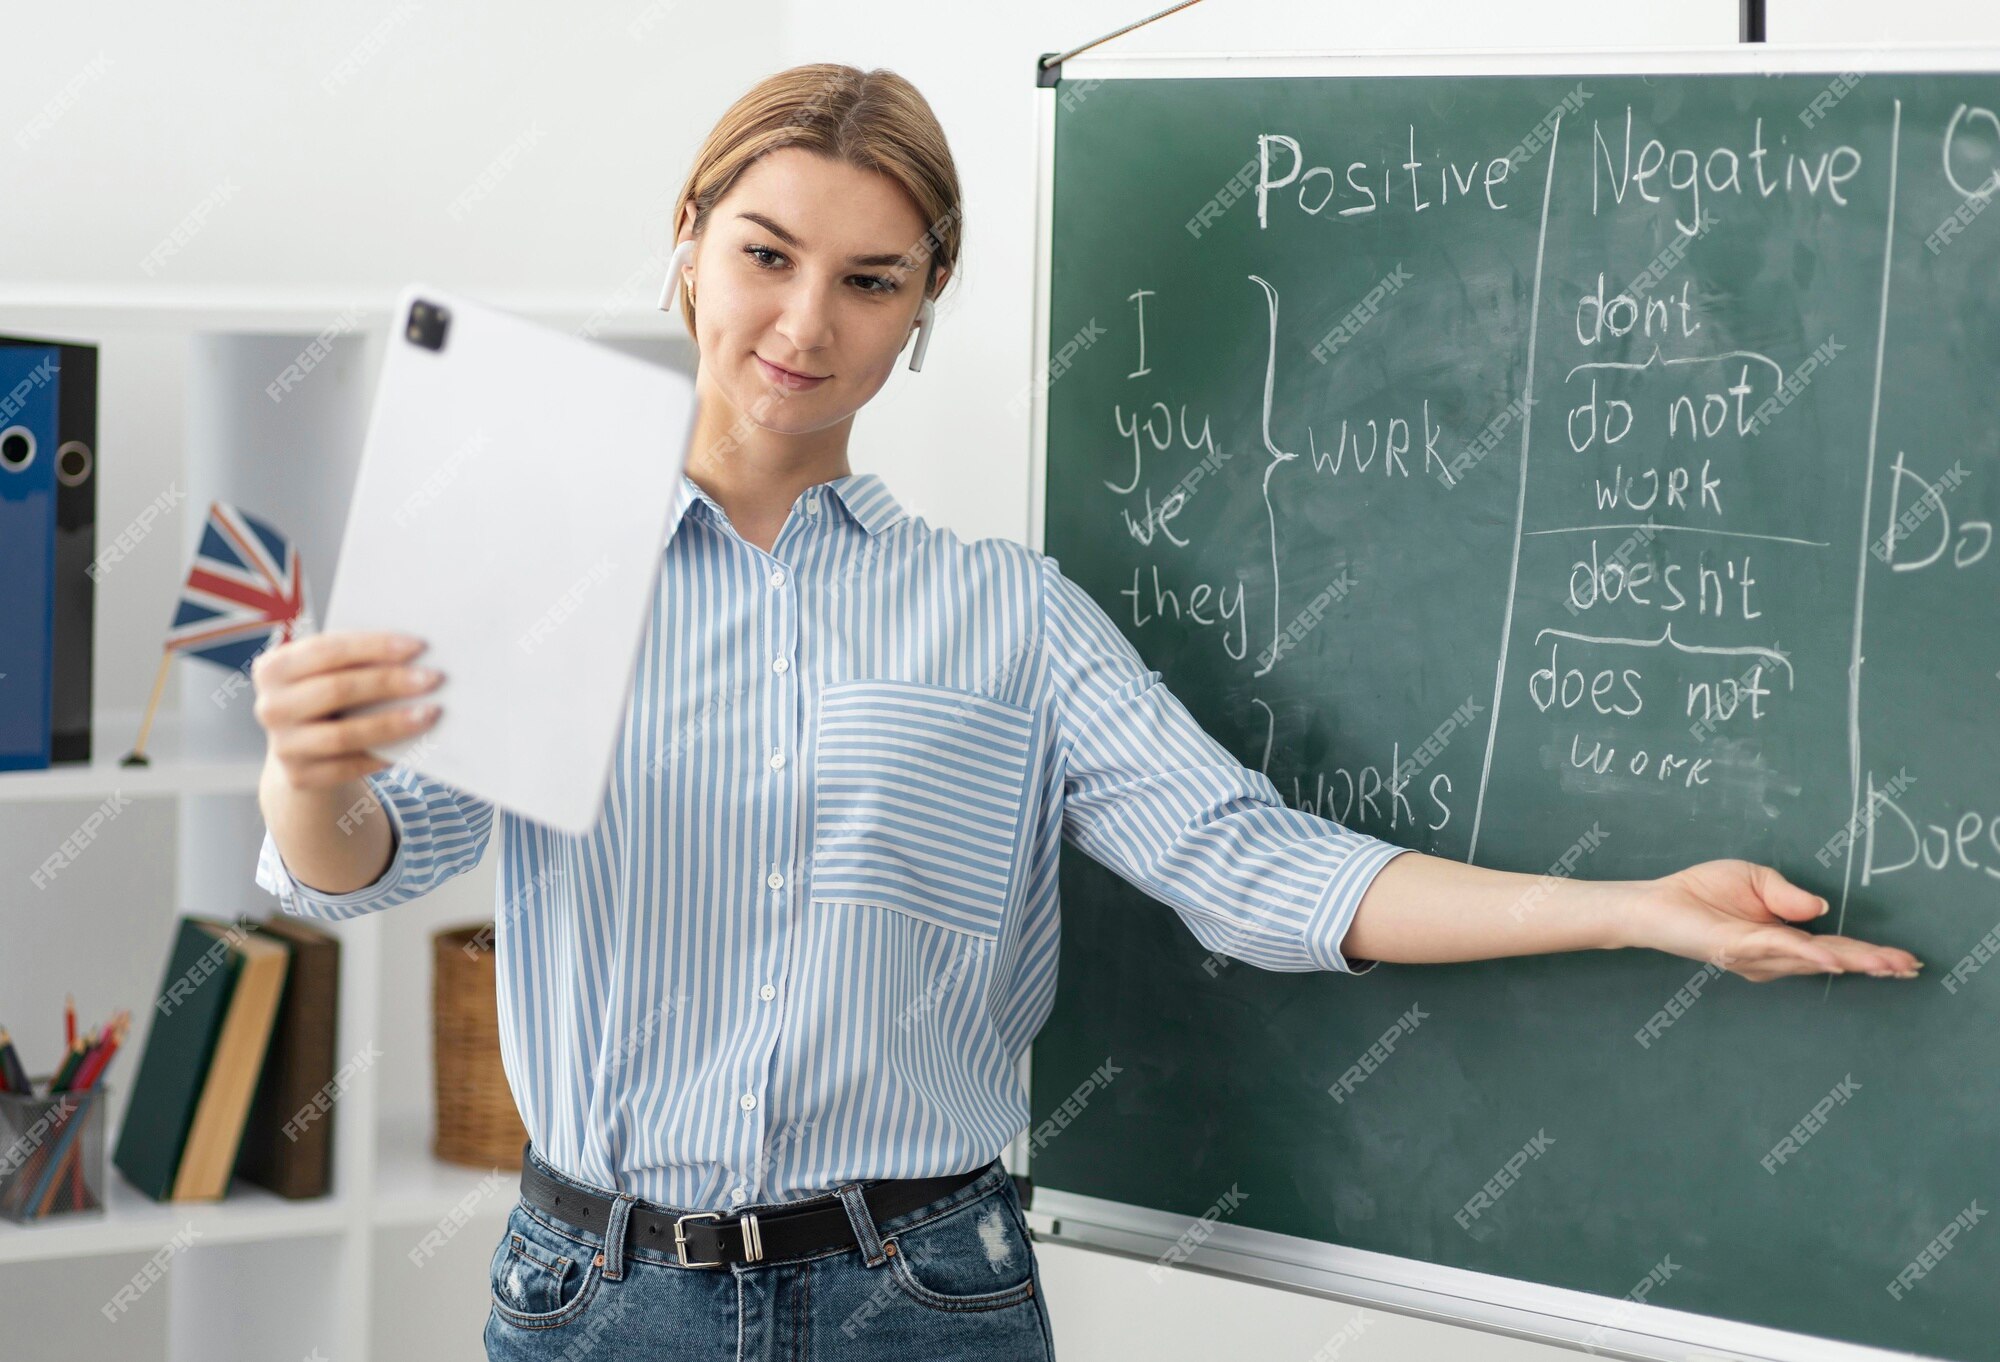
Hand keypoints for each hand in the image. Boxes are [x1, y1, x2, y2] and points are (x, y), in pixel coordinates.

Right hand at [251, 631, 444, 790]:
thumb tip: (415, 655)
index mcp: (273, 668)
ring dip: (393, 723)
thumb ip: (357, 660)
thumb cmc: (327, 696)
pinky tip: (412, 745)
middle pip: (337, 690)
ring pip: (344, 734)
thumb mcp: (328, 672)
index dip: (374, 647)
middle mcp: (270, 706)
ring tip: (430, 712)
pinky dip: (383, 755)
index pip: (327, 650)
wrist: (302, 749)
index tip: (418, 646)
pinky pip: (350, 766)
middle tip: (433, 678)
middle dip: (389, 682)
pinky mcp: (300, 777)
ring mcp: (282, 745)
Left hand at [1631, 858, 1921, 981]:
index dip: (1868, 953)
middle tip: (1909, 967)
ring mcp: (1757, 956)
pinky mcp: (1736, 948)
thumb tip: (1820, 907)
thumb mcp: (1756, 879)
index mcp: (1783, 938)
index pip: (1834, 946)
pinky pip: (1778, 949)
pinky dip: (1807, 954)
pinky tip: (1832, 959)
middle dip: (1871, 963)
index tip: (1904, 959)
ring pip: (1813, 957)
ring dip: (1852, 960)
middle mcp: (1775, 955)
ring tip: (1887, 964)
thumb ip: (1788, 894)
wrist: (1657, 901)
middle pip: (1832, 958)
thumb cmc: (1702, 891)